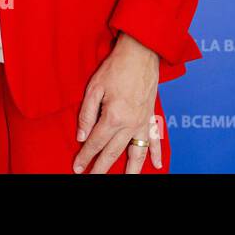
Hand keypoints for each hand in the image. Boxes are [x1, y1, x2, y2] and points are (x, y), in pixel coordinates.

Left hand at [73, 31, 162, 172]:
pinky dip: (157, 153)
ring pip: (137, 153)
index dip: (85, 156)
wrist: (140, 53)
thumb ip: (86, 115)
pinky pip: (156, 139)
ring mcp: (143, 122)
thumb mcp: (94, 88)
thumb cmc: (115, 67)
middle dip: (101, 168)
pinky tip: (157, 165)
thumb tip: (81, 136)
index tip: (77, 167)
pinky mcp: (151, 116)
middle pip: (113, 153)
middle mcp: (130, 124)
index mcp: (113, 117)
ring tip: (125, 181)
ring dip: (130, 170)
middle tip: (91, 178)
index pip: (95, 143)